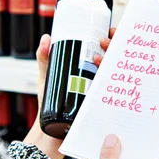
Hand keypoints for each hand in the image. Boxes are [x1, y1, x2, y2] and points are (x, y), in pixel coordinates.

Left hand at [23, 29, 115, 158]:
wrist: (50, 127)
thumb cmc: (49, 102)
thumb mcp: (45, 76)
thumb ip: (44, 58)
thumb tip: (46, 38)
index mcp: (89, 68)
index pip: (106, 49)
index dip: (112, 39)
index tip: (110, 31)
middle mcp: (98, 78)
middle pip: (114, 58)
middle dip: (114, 47)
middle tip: (103, 42)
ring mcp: (101, 91)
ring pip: (115, 73)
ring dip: (111, 62)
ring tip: (97, 59)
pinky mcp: (101, 103)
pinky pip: (112, 93)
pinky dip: (114, 84)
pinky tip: (109, 77)